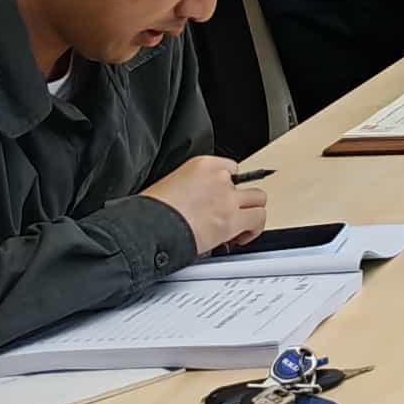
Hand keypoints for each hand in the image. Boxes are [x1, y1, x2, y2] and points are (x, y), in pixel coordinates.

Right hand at [148, 155, 267, 257]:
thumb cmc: (148, 213)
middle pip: (247, 184)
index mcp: (201, 165)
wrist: (144, 229)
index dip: (227, 187)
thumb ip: (191, 189)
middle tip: (230, 216)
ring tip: (241, 227)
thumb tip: (197, 204)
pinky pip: (259, 219)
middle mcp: (219, 177)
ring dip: (252, 213)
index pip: (230, 169)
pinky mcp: (231, 219)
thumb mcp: (169, 187)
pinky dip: (254, 229)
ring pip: (259, 199)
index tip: (221, 200)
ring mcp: (228, 197)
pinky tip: (242, 237)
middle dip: (240, 201)